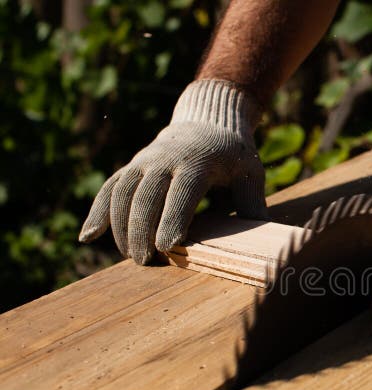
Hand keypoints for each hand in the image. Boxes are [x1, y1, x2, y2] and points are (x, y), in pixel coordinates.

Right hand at [79, 79, 267, 263]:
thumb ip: (252, 201)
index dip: (173, 219)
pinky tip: (87, 237)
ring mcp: (143, 162)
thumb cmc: (234, 155)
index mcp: (197, 161)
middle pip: (146, 195)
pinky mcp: (131, 167)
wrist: (209, 122)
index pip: (182, 192)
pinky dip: (97, 212)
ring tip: (129, 257)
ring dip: (120, 226)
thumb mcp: (250, 173)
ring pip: (122, 193)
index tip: (166, 247)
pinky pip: (109, 189)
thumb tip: (261, 232)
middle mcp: (164, 159)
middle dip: (142, 230)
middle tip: (146, 262)